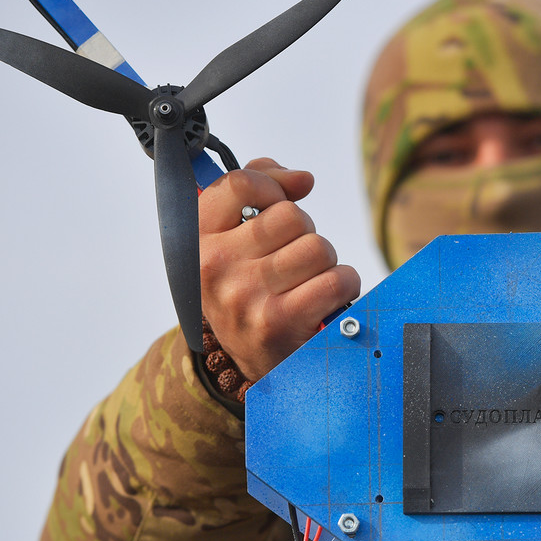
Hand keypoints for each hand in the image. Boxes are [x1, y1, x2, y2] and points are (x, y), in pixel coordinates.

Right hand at [199, 158, 360, 380]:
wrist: (253, 360)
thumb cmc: (250, 287)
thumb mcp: (235, 239)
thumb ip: (260, 189)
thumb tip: (303, 179)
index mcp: (197, 238)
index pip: (240, 183)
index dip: (272, 187)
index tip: (277, 203)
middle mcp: (213, 266)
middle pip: (291, 216)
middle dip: (305, 234)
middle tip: (293, 258)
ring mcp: (244, 296)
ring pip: (318, 247)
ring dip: (326, 263)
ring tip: (307, 281)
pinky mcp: (278, 323)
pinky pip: (336, 280)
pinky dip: (343, 286)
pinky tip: (325, 298)